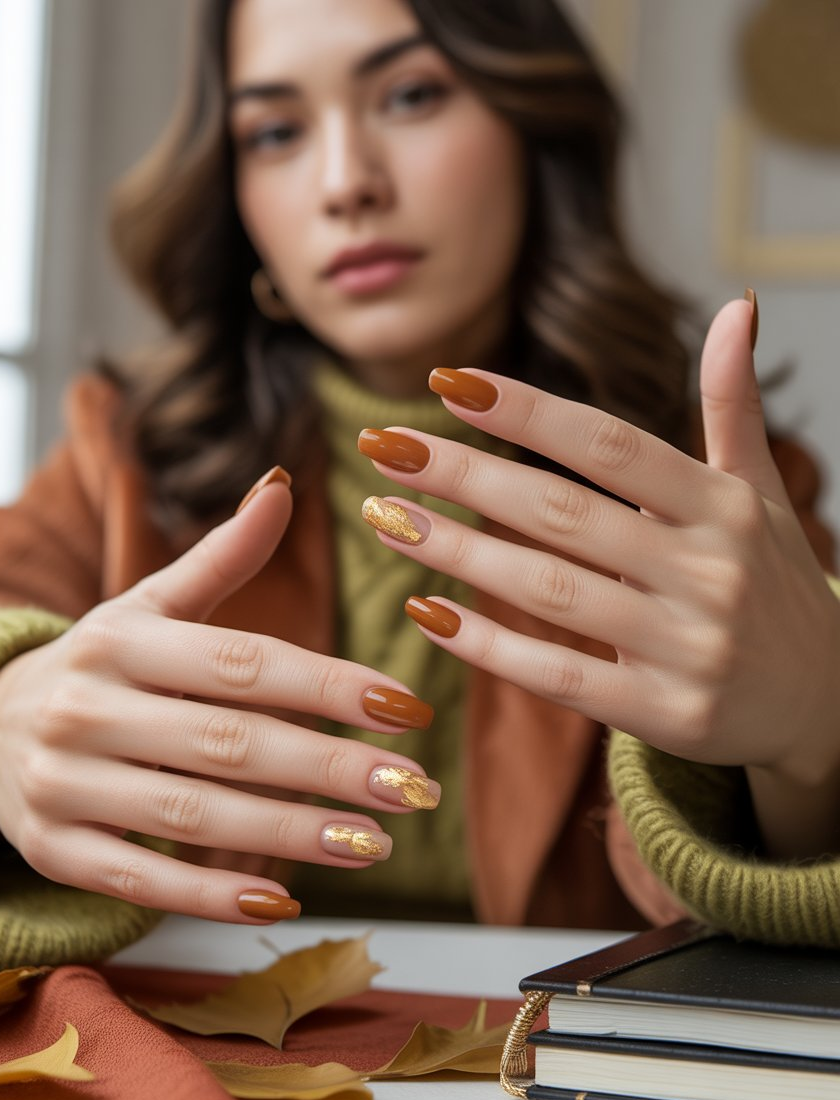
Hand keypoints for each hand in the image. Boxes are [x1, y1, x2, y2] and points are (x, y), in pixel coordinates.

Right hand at [0, 475, 437, 921]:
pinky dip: (211, 897)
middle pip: (229, 744)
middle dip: (330, 768)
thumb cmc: (102, 664)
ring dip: (291, 833)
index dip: (328, 684)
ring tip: (375, 843)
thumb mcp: (149, 605)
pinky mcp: (53, 850)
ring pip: (193, 816)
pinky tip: (285, 899)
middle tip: (412, 788)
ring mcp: (64, 782)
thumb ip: (221, 557)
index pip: (243, 663)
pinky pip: (138, 880)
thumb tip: (282, 487)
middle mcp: (89, 706)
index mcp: (124, 638)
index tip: (405, 708)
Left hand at [359, 298, 839, 851]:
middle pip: (562, 512)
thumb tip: (736, 308)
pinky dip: (488, 644)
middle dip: (463, 475)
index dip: (525, 412)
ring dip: (457, 552)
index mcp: (722, 506)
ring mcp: (687, 646)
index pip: (609, 446)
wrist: (826, 700)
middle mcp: (707, 570)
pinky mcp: (664, 713)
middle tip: (383, 445)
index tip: (445, 383)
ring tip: (384, 517)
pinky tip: (426, 611)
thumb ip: (734, 408)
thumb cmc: (771, 583)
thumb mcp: (761, 495)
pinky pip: (560, 676)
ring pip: (549, 591)